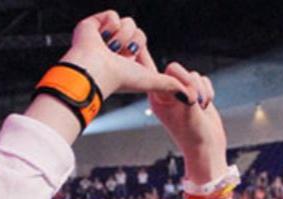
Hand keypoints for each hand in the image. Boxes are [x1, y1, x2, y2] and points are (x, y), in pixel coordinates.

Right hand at [59, 11, 189, 101]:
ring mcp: (102, 35)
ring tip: (109, 50)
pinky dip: (109, 27)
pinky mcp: (92, 25)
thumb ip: (170, 85)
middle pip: (136, 29)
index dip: (138, 46)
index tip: (128, 58)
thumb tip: (190, 97)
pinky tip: (101, 39)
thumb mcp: (150, 81)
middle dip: (131, 42)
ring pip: (126, 22)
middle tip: (119, 55)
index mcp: (125, 56)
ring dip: (121, 37)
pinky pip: (112, 15)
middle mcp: (113, 46)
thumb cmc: (119, 80)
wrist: (97, 71)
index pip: (140, 39)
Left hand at [143, 61, 226, 183]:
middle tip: (194, 101)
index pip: (148, 72)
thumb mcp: (187, 113)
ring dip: (201, 90)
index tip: (137, 42)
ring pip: (193, 74)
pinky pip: (204, 80)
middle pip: (175, 68)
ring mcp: (182, 93)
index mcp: (157, 98)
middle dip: (188, 81)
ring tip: (201, 108)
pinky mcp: (196, 94)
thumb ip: (187, 93)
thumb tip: (189, 83)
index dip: (143, 57)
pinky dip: (208, 92)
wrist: (207, 149)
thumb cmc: (193, 136)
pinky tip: (206, 106)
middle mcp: (168, 93)